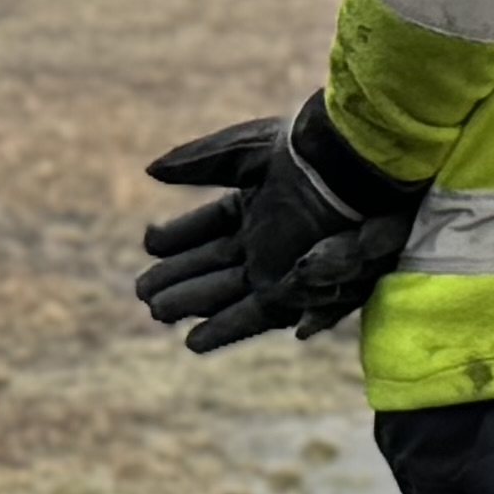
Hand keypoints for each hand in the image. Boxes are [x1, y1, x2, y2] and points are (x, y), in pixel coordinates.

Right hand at [135, 100, 418, 354]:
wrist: (351, 172)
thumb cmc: (304, 154)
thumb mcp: (241, 152)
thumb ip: (196, 164)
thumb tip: (150, 171)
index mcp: (260, 201)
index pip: (210, 225)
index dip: (178, 236)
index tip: (150, 243)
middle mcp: (269, 236)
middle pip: (214, 264)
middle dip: (178, 278)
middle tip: (143, 292)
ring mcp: (280, 264)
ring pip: (227, 292)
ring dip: (193, 304)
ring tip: (157, 313)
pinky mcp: (292, 289)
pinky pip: (255, 315)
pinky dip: (224, 328)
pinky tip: (193, 340)